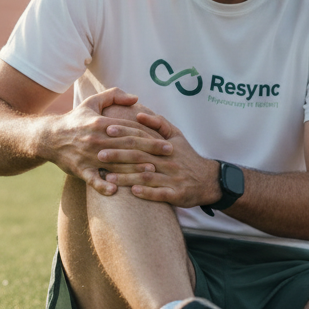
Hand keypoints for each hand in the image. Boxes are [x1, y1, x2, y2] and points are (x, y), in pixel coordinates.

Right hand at [42, 89, 173, 195]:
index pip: (130, 128)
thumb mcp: (91, 102)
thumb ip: (113, 95)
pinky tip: (116, 191)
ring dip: (134, 168)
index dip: (150, 134)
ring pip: (115, 163)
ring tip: (151, 172)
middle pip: (128, 145)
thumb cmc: (74, 120)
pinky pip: (93, 179)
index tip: (167, 140)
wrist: (48, 137)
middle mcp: (97, 139)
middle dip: (150, 150)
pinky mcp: (81, 169)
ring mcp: (89, 155)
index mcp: (102, 123)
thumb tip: (136, 97)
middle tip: (169, 154)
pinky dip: (103, 185)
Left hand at [98, 111, 219, 207]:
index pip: (142, 136)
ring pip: (147, 176)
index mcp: (165, 145)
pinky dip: (147, 192)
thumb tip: (138, 114)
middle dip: (119, 155)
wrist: (209, 180)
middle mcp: (168, 160)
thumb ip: (158, 123)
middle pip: (140, 156)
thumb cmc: (187, 157)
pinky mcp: (177, 194)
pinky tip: (132, 192)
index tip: (106, 129)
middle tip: (99, 154)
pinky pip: (160, 194)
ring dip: (127, 177)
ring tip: (108, 177)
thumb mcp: (177, 135)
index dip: (124, 132)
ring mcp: (172, 178)